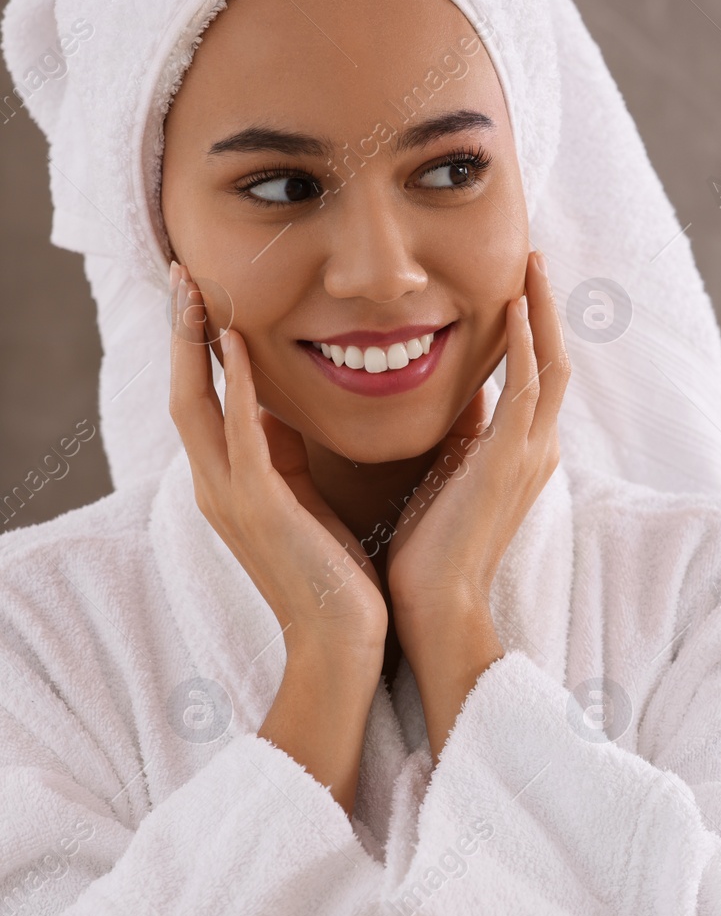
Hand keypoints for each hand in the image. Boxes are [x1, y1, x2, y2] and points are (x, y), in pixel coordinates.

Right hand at [167, 261, 386, 811]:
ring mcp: (232, 497)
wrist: (345, 642)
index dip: (198, 346)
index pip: (204, 399)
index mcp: (235, 483)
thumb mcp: (308, 501)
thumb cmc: (338, 575)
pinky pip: (238, 436)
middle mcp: (220, 486)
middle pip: (182, 391)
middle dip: (180, 332)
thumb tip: (289, 410)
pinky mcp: (259, 509)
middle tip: (181, 273)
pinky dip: (234, 387)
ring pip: (194, 405)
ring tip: (193, 289)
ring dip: (191, 345)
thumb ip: (291, 457)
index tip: (204, 294)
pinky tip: (236, 345)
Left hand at [386, 250, 570, 760]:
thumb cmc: (430, 553)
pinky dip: (527, 345)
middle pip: (556, 359)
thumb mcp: (447, 481)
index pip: (536, 377)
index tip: (517, 284)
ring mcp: (530, 455)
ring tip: (532, 261)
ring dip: (543, 310)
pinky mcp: (511, 461)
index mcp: (520, 455)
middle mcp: (537, 450)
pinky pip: (529, 389)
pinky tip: (515, 305)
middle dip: (547, 306)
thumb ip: (462, 441)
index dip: (532, 329)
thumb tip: (463, 405)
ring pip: (553, 364)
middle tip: (534, 255)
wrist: (435, 607)